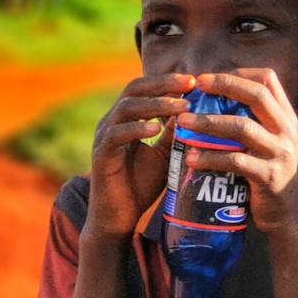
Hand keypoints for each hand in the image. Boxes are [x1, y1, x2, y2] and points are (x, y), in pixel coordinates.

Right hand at [83, 73, 195, 240]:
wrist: (119, 217)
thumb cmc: (141, 184)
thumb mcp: (164, 153)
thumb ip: (175, 132)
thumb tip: (197, 109)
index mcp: (125, 118)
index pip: (144, 88)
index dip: (168, 81)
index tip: (195, 79)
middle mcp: (111, 122)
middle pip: (134, 89)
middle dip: (163, 84)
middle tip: (190, 82)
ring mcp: (103, 137)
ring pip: (126, 108)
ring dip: (156, 104)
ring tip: (181, 106)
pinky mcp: (101, 156)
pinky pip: (116, 135)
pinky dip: (136, 128)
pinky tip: (156, 128)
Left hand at [179, 69, 297, 234]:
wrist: (287, 214)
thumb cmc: (268, 172)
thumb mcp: (268, 141)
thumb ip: (251, 121)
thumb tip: (211, 99)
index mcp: (285, 116)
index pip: (269, 80)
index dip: (240, 73)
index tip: (211, 77)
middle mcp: (286, 130)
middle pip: (258, 96)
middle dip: (226, 85)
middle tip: (197, 85)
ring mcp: (280, 153)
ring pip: (243, 128)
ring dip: (209, 122)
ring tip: (183, 122)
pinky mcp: (268, 177)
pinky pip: (236, 162)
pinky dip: (210, 158)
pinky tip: (190, 158)